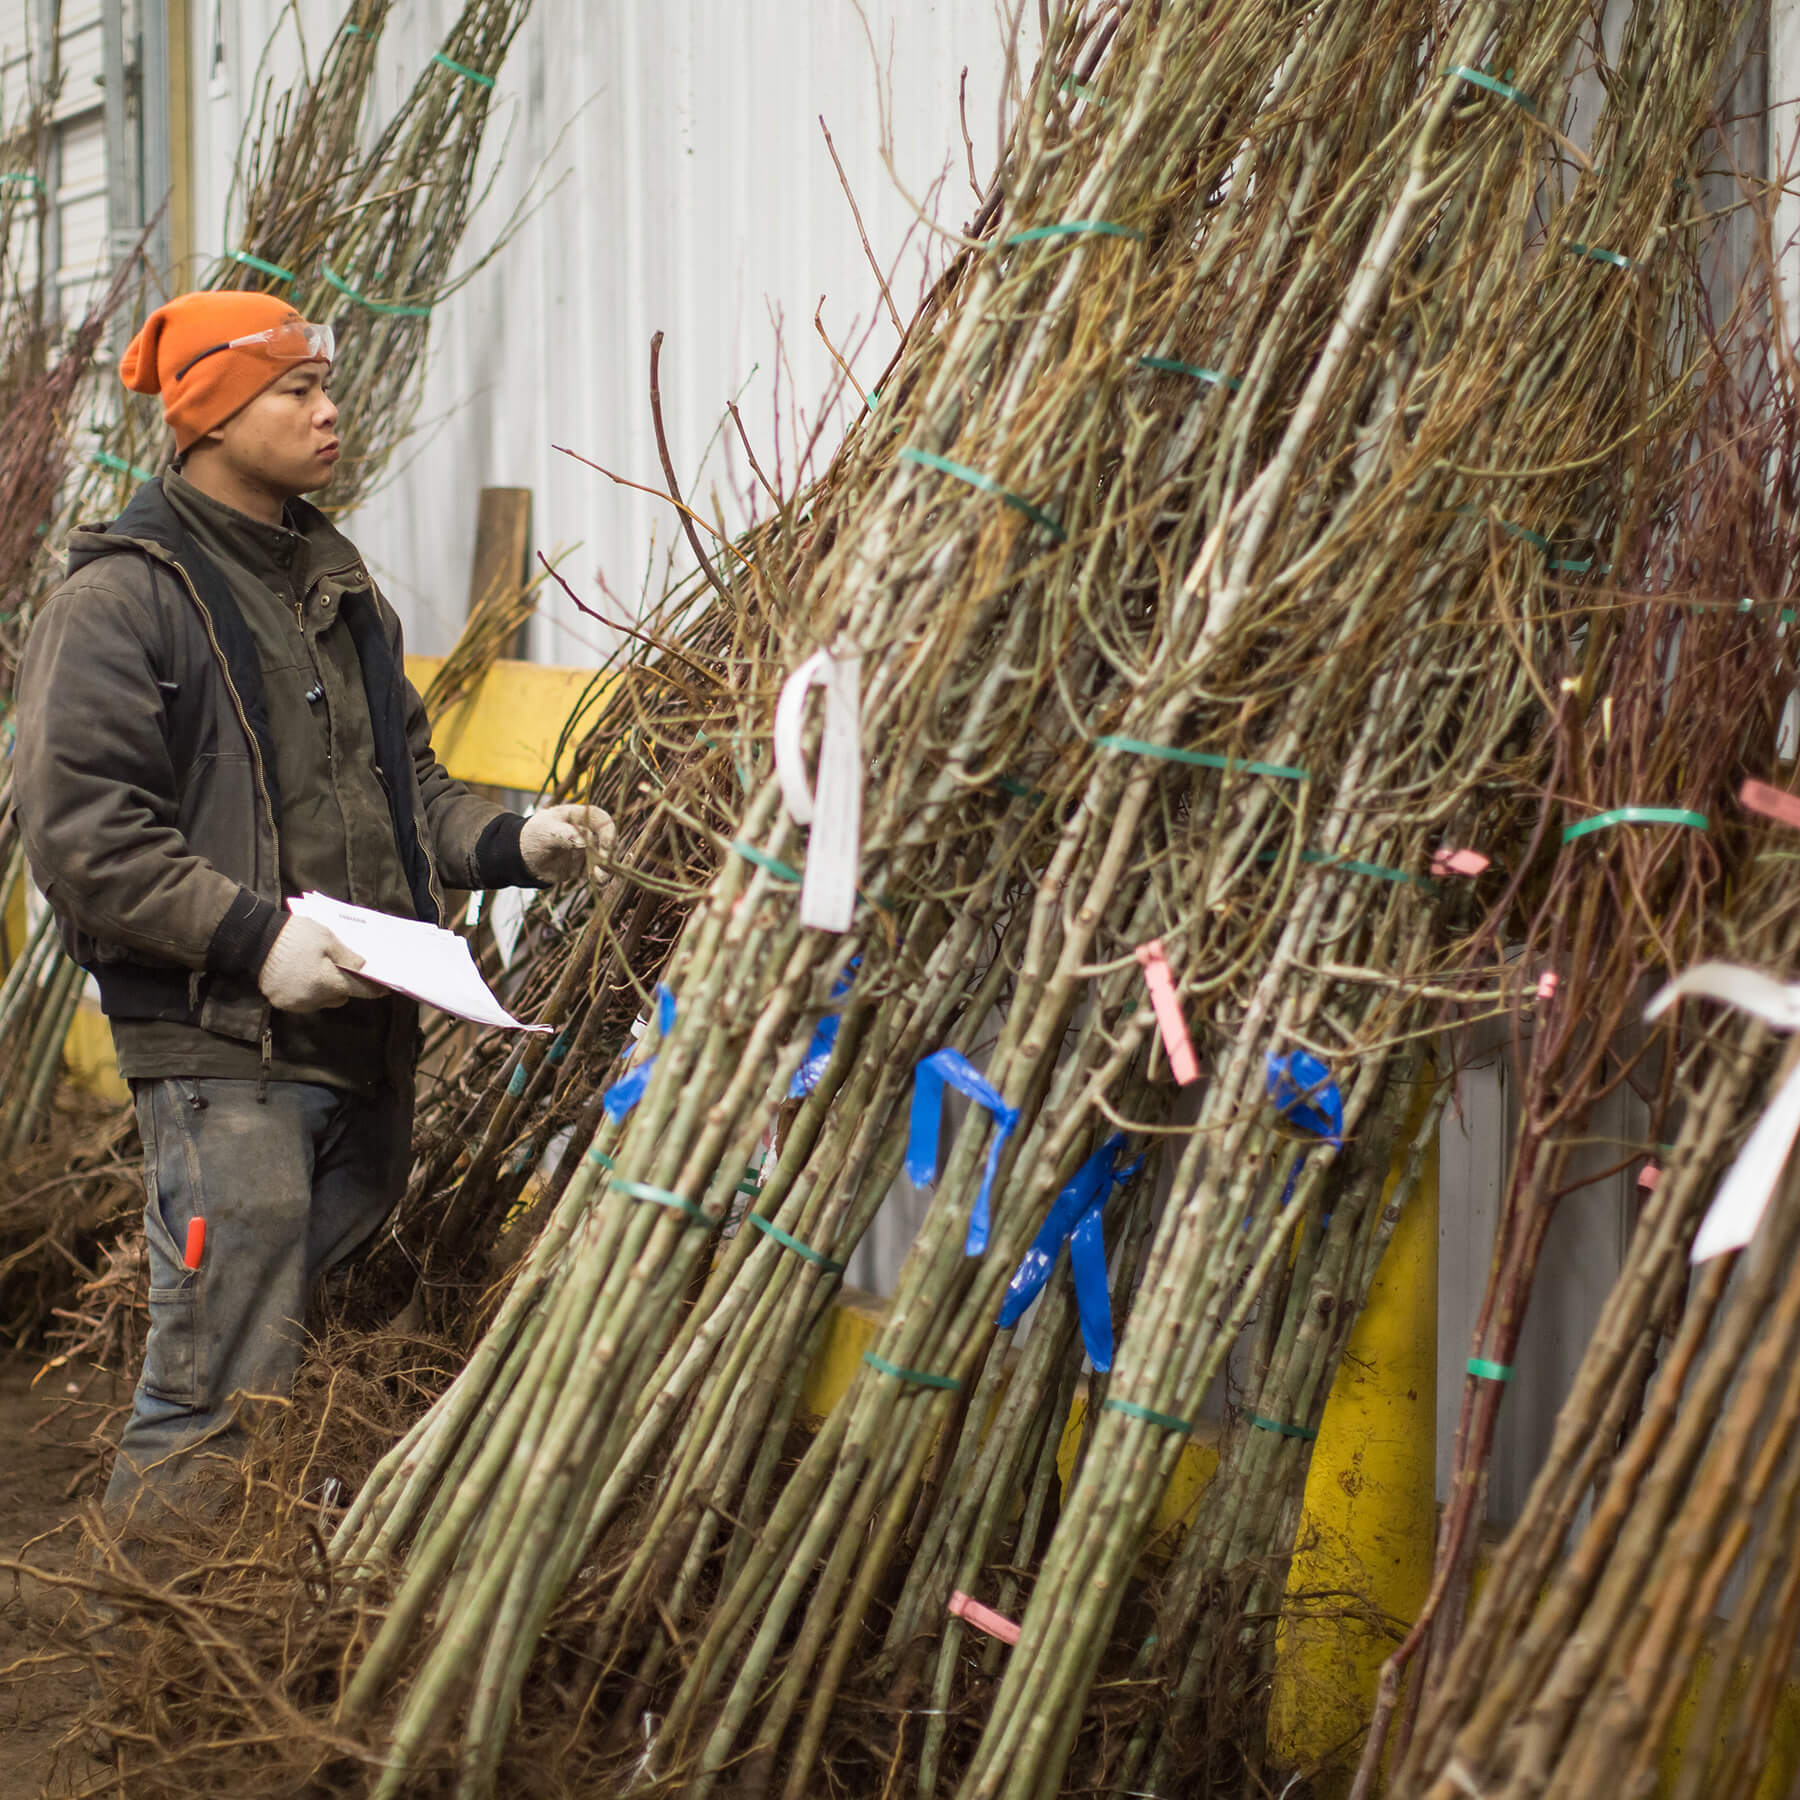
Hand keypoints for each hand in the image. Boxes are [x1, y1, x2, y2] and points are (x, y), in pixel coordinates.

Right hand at [256, 917, 382, 1011]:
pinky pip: (303, 1002)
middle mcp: (312, 1000)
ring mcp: (294, 1004)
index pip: (359, 991)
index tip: (383, 988)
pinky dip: (306, 992)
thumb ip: (348, 957)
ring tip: (316, 969)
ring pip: (321, 1002)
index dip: (373, 989)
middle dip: (343, 986)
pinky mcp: (280, 1003)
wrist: (254, 938)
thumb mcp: (327, 939)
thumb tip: (365, 970)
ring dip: (324, 991)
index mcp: (327, 983)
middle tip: (339, 968)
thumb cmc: (294, 936)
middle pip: (339, 998)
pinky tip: (300, 975)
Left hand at [520, 804, 615, 882]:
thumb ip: (563, 834)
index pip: (600, 819)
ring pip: (604, 859)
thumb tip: (584, 841)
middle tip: (604, 863)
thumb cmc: (533, 835)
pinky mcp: (584, 867)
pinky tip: (598, 882)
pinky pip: (596, 873)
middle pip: (607, 840)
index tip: (607, 845)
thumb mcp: (545, 831)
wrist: (522, 857)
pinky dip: (600, 878)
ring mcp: (587, 851)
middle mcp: (587, 833)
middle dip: (609, 852)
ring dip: (606, 868)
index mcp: (579, 816)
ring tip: (600, 876)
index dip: (608, 830)